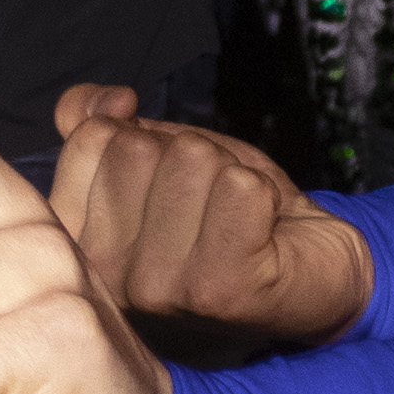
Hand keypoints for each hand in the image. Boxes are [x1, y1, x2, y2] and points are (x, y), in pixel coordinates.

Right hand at [47, 86, 374, 339]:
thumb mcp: (157, 160)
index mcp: (79, 245)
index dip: (146, 139)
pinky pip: (240, 186)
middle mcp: (108, 278)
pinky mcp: (219, 290)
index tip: (171, 187)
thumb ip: (101, 125)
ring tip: (237, 221)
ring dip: (230, 174)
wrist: (313, 277)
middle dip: (190, 155)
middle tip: (211, 207)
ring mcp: (159, 290)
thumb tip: (111, 102)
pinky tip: (263, 235)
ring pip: (192, 158)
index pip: (91, 139)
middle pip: (139, 146)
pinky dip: (264, 194)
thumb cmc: (227, 219)